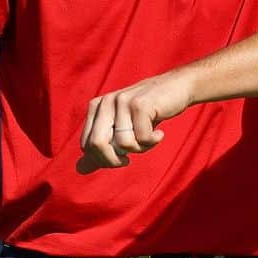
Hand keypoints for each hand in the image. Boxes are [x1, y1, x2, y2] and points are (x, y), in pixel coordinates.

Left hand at [76, 71, 195, 174]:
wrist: (177, 88)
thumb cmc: (147, 113)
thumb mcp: (121, 130)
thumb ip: (101, 148)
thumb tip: (80, 170)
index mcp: (96, 107)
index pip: (86, 145)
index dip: (101, 160)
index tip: (119, 158)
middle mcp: (105, 102)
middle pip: (97, 144)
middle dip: (113, 160)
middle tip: (127, 160)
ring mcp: (122, 102)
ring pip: (123, 143)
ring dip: (139, 149)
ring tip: (148, 138)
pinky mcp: (140, 104)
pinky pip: (142, 138)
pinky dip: (153, 141)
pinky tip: (159, 133)